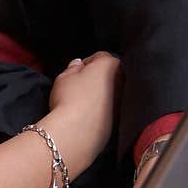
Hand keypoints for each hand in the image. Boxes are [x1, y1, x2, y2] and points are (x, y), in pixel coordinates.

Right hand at [46, 52, 121, 174]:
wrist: (77, 131)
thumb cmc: (70, 98)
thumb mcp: (64, 77)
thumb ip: (72, 67)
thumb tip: (78, 65)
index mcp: (111, 64)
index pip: (99, 56)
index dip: (85, 63)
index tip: (75, 72)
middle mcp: (123, 81)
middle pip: (108, 75)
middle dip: (95, 79)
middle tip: (78, 86)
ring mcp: (123, 101)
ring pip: (111, 93)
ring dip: (100, 95)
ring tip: (81, 103)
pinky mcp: (120, 120)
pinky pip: (110, 109)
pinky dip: (102, 110)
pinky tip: (87, 115)